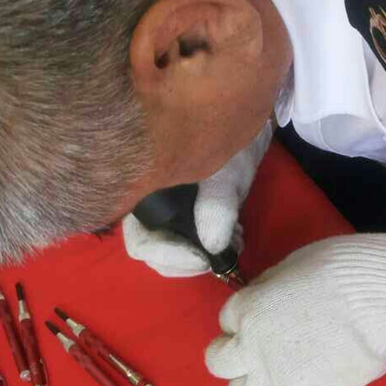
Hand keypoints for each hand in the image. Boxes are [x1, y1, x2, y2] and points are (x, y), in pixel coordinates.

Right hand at [122, 121, 272, 276]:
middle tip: (220, 256)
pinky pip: (186, 241)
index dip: (170, 257)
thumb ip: (217, 207)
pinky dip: (208, 247)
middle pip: (153, 253)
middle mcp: (146, 205)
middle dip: (188, 261)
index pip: (141, 243)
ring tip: (232, 243)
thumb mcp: (226, 173)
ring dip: (200, 256)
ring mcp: (162, 211)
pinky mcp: (181, 214)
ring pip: (170, 250)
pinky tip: (232, 236)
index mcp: (144, 192)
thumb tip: (211, 247)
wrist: (244, 124)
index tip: (204, 260)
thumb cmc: (227, 142)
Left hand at [205, 230, 385, 385]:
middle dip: (234, 355)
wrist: (381, 302)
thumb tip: (265, 300)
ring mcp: (270, 379)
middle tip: (261, 351)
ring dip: (255, 383)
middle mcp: (248, 347)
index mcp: (246, 309)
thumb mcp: (291, 266)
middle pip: (218, 362)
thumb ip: (269, 290)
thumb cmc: (343, 272)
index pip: (228, 321)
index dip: (248, 320)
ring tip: (281, 374)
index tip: (268, 320)